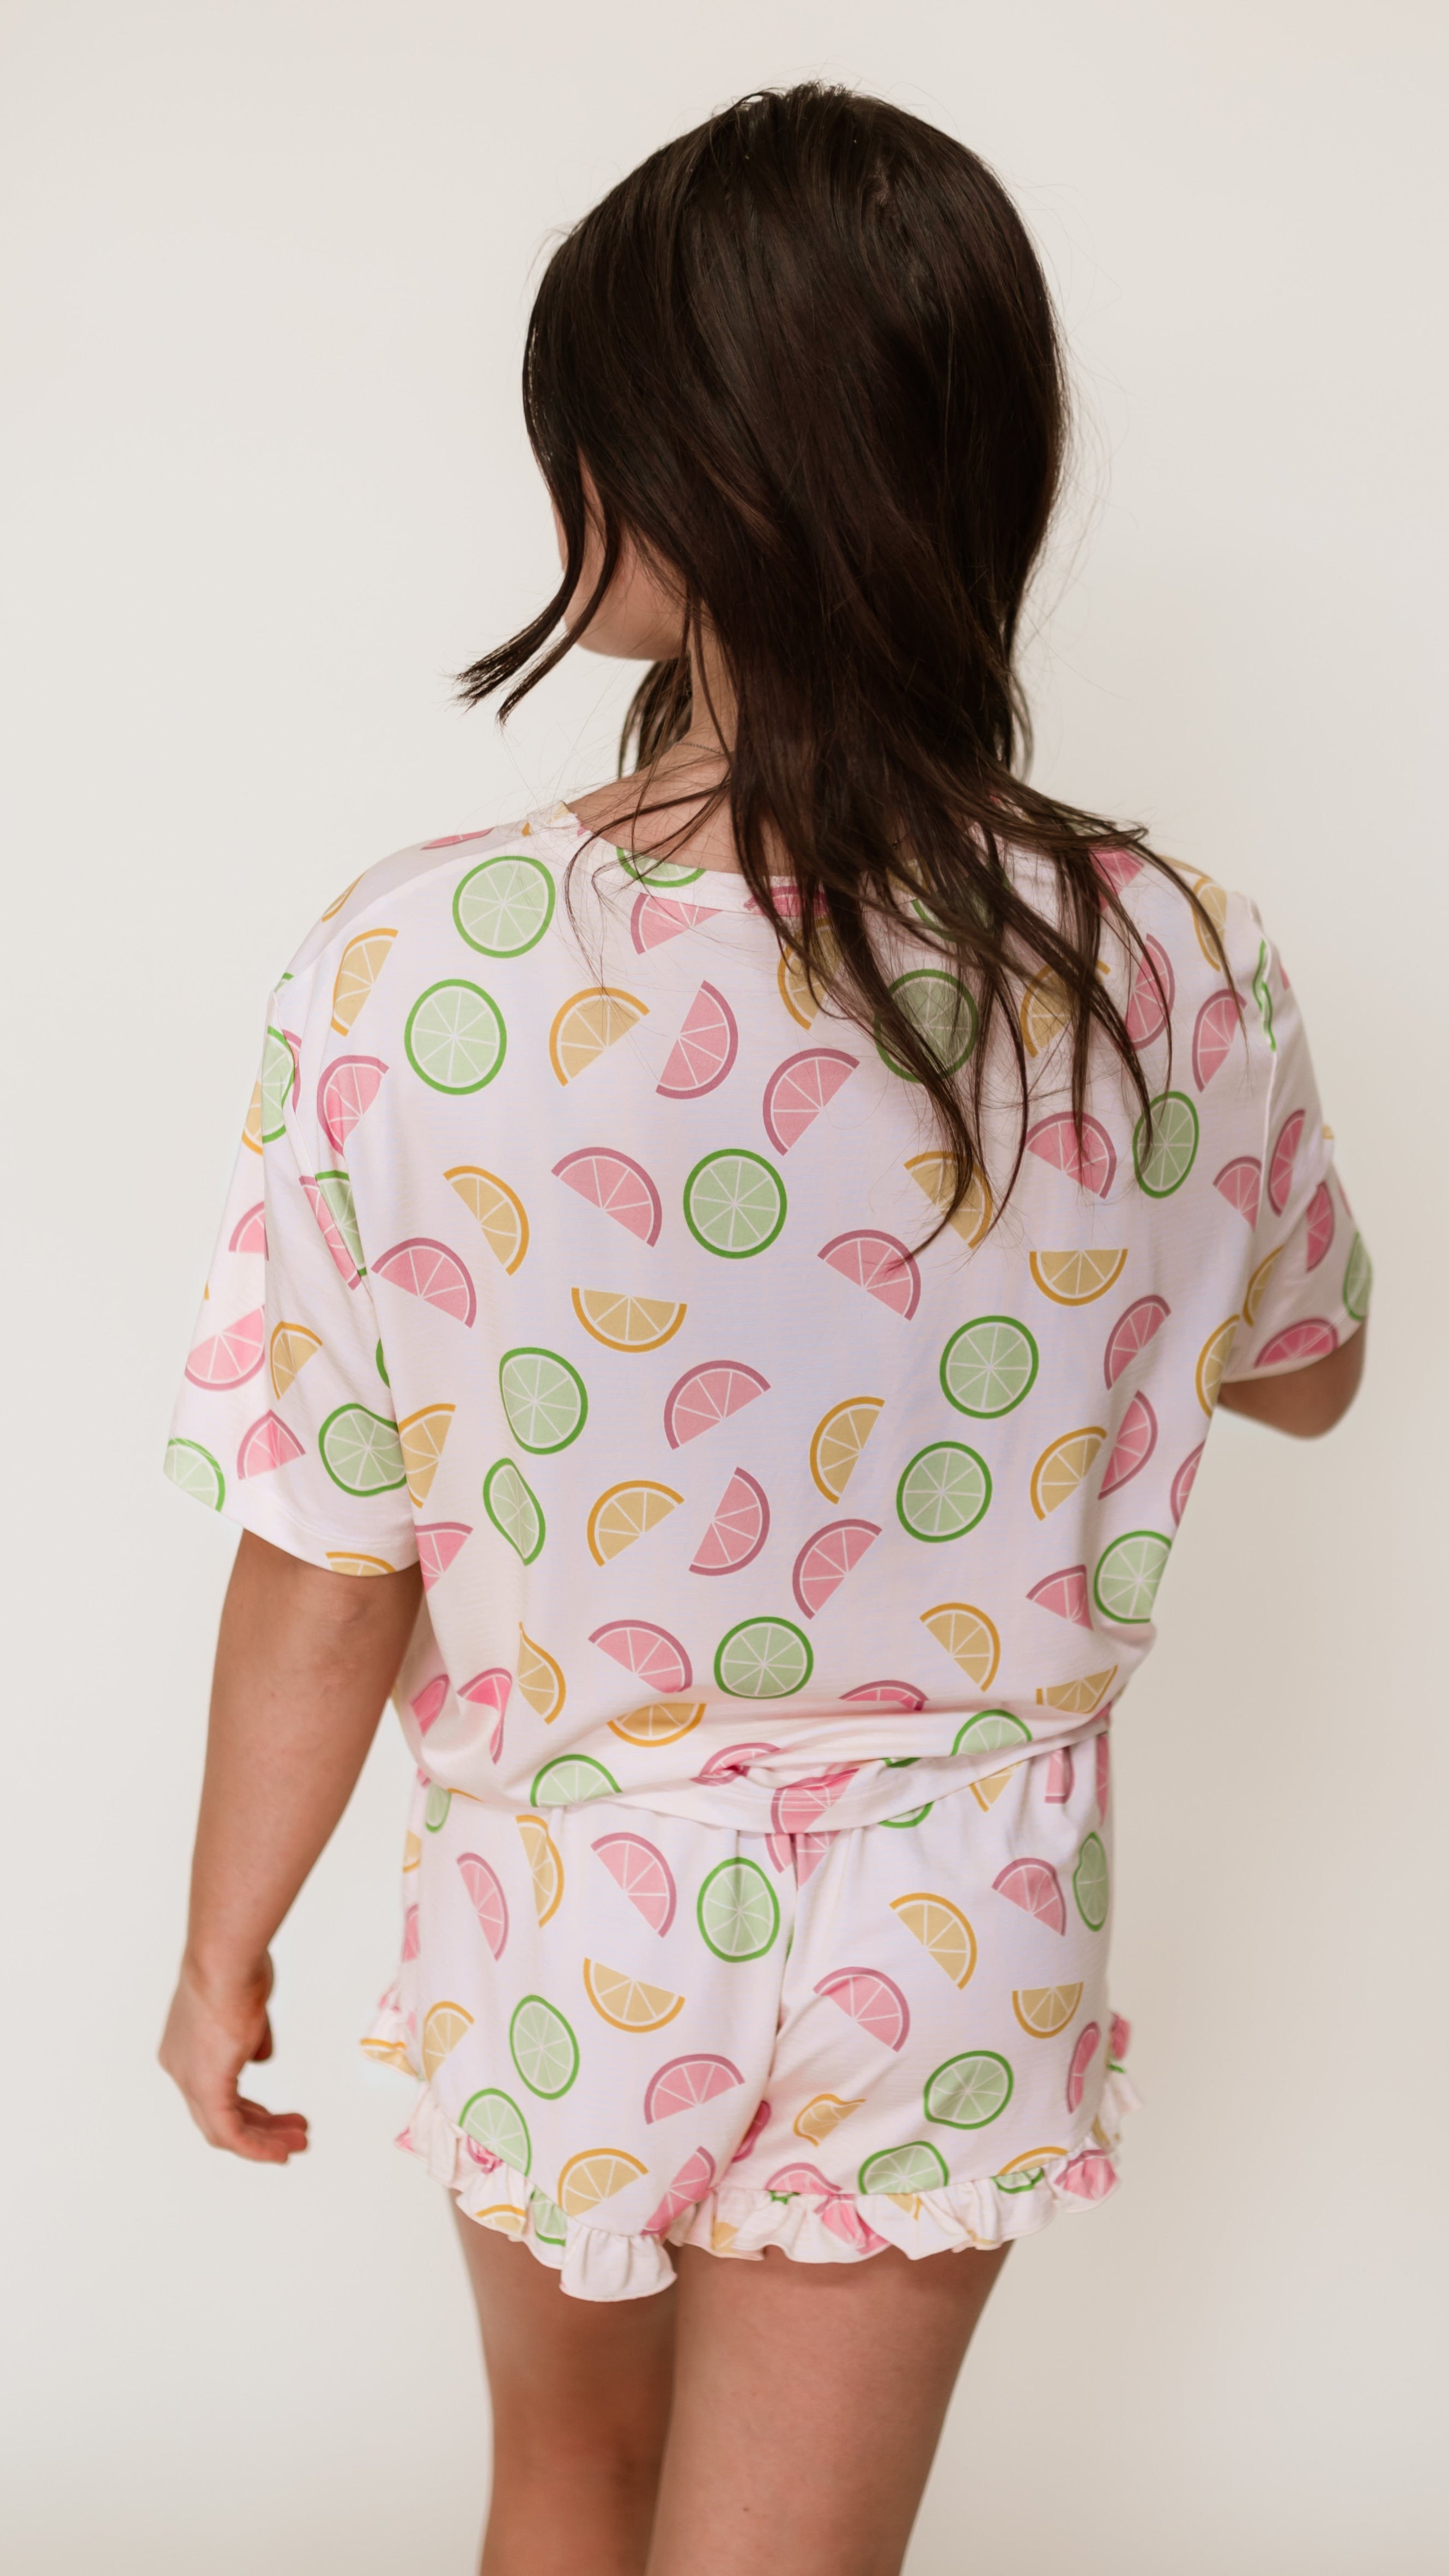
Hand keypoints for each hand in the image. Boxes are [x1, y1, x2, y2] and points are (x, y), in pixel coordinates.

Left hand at [159, 1951, 308, 2163]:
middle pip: (219, 2114)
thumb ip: (251, 2038)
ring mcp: (190, 2079)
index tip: (275, 2117)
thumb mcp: (247, 2007)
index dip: (247, 2108)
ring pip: (224, 2128)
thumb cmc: (236, 1968)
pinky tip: (281, 2149)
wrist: (226, 1959)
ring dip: (264, 2139)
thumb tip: (258, 2057)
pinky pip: (231, 2132)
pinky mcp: (207, 2087)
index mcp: (183, 2049)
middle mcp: (180, 2068)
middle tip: (293, 2135)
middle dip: (260, 2127)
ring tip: (298, 2143)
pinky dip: (257, 2146)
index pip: (214, 2091)